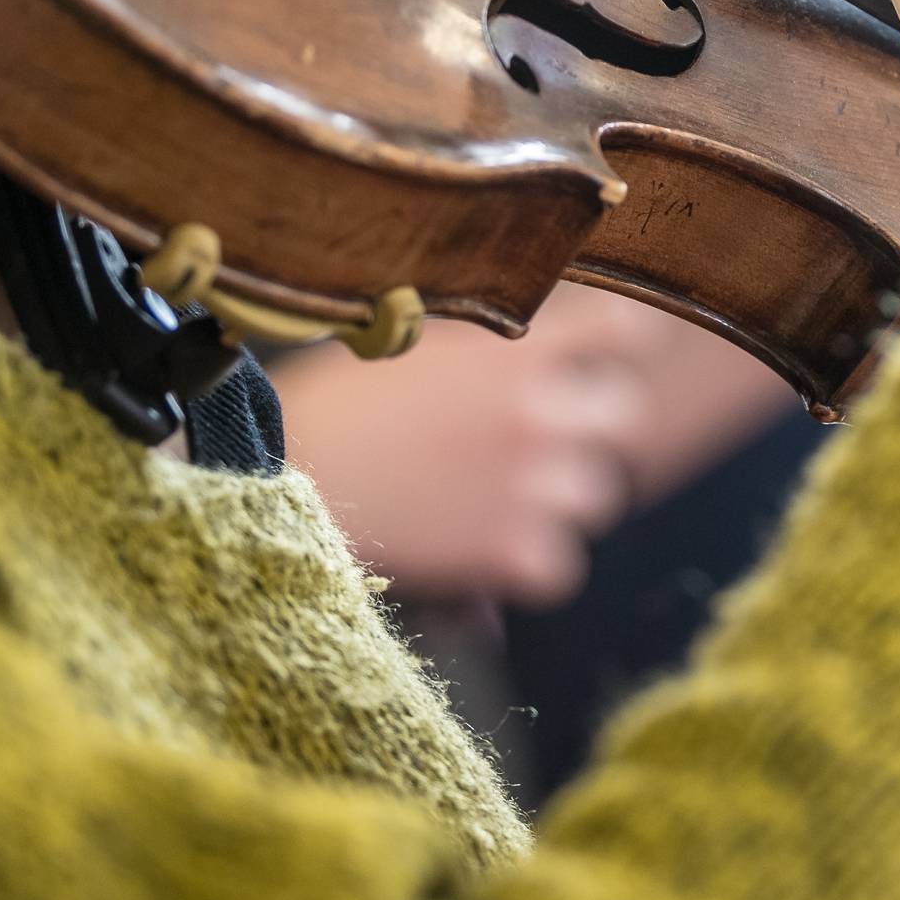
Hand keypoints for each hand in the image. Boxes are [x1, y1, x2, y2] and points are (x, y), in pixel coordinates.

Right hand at [270, 289, 655, 605]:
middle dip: (590, 425)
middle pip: (623, 417)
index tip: (593, 359)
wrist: (275, 474)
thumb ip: (487, 351)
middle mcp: (539, 414)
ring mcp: (531, 485)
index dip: (614, 347)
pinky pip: (560, 567)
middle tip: (539, 437)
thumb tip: (546, 351)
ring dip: (558, 496)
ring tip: (493, 496)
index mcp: (518, 350)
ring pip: (594, 495)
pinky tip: (481, 552)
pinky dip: (528, 565)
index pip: (624, 332)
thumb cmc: (332, 401)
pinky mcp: (509, 552)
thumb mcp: (415, 344)